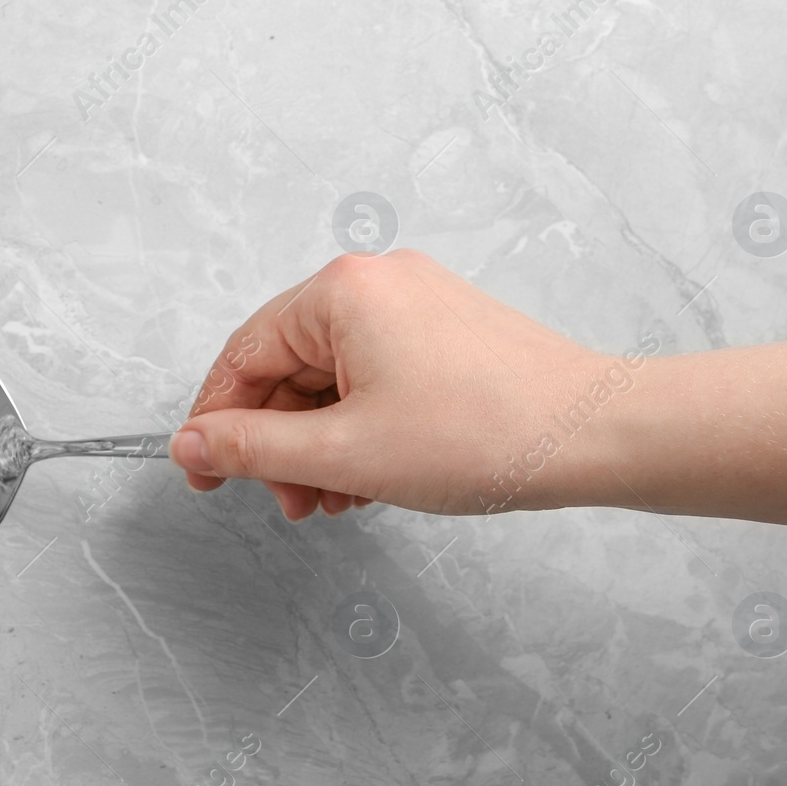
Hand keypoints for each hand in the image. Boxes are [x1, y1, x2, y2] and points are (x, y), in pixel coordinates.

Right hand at [170, 249, 611, 519]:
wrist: (596, 435)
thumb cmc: (486, 434)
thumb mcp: (344, 453)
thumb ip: (252, 449)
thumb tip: (191, 443)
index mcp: (342, 292)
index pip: (243, 356)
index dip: (214, 424)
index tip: (203, 475)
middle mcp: (377, 283)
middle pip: (287, 367)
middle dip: (280, 445)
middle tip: (289, 502)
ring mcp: (416, 304)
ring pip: (332, 378)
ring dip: (321, 445)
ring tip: (337, 499)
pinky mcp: (446, 331)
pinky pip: (374, 377)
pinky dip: (360, 427)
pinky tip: (369, 476)